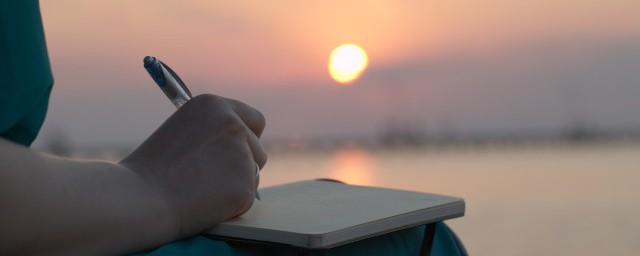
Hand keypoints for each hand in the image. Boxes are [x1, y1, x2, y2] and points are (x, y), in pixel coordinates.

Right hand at [120, 94, 265, 237]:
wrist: (139, 199)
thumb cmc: (151, 171)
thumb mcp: (181, 131)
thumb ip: (211, 132)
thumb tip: (238, 145)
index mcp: (214, 105)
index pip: (254, 120)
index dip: (247, 138)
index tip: (238, 152)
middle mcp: (232, 123)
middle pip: (258, 149)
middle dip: (243, 164)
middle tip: (211, 178)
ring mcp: (242, 153)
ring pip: (254, 174)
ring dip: (236, 184)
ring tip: (200, 189)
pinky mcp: (245, 183)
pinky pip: (247, 197)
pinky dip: (231, 204)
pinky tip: (204, 203)